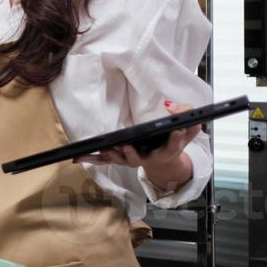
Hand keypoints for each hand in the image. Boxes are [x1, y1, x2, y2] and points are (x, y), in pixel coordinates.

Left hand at [80, 101, 199, 191]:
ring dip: (113, 156)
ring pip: (123, 160)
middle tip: (126, 146)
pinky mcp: (122, 159)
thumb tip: (170, 106)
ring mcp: (135, 160)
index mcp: (170, 150)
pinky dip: (94, 159)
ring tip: (105, 149)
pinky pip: (107, 160)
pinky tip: (79, 157)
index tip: (176, 130)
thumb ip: (186, 114)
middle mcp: (151, 157)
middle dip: (132, 154)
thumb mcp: (188, 126)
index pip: (175, 144)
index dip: (177, 138)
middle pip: (142, 158)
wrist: (165, 159)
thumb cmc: (174, 139)